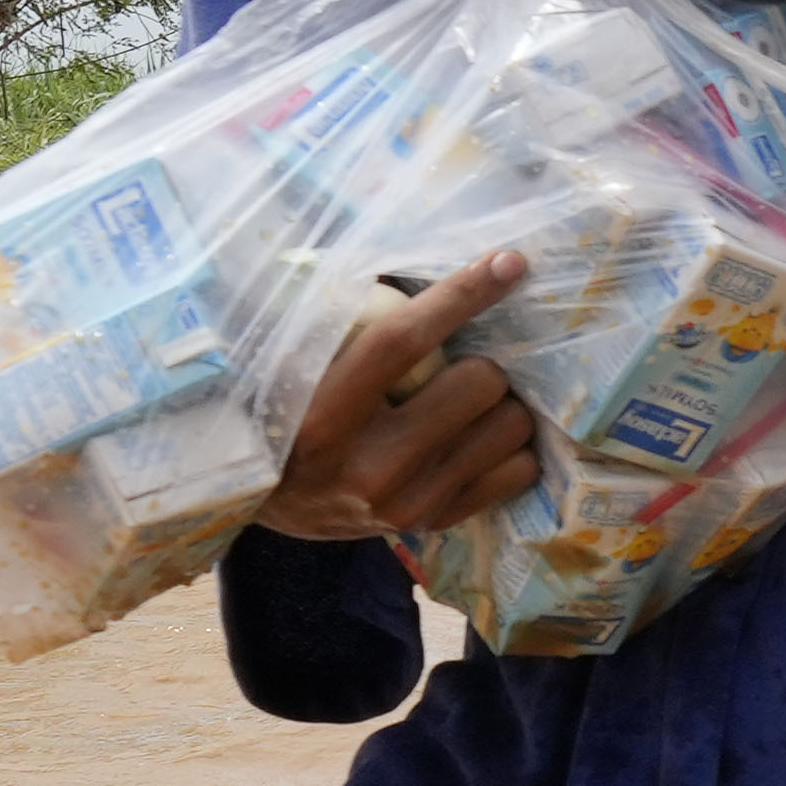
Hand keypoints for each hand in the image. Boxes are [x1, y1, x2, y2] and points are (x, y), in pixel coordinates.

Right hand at [258, 247, 540, 539]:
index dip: (461, 295)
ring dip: (498, 404)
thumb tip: (420, 263)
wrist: (267, 503)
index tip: (508, 261)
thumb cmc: (285, 411)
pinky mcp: (437, 524)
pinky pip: (518, 471)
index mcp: (322, 416)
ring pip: (510, 425)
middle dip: (479, 363)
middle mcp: (369, 466)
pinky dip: (507, 446)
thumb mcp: (292, 366)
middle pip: (481, 382)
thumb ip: (345, 324)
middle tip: (460, 363)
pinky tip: (476, 437)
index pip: (402, 341)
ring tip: (466, 403)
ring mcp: (408, 502)